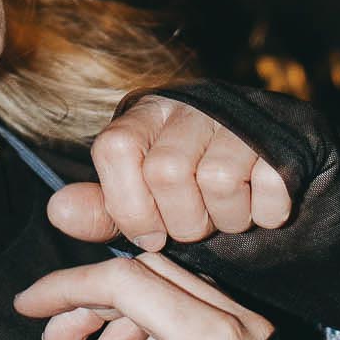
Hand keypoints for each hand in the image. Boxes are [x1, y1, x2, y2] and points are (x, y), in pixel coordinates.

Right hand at [0, 251, 273, 339]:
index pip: (128, 282)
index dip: (68, 289)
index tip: (28, 306)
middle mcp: (245, 328)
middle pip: (153, 278)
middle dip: (95, 302)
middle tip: (56, 339)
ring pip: (176, 297)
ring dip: (123, 318)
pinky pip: (200, 322)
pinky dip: (156, 332)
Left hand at [45, 95, 291, 252]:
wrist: (271, 161)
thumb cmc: (192, 186)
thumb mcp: (141, 198)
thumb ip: (101, 209)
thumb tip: (57, 211)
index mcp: (146, 115)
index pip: (116, 149)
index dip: (128, 204)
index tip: (149, 232)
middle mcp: (189, 107)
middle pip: (167, 173)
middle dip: (182, 221)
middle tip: (195, 223)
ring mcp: (238, 119)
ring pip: (218, 182)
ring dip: (224, 218)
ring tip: (226, 212)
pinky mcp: (282, 139)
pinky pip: (267, 188)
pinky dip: (263, 213)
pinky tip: (258, 204)